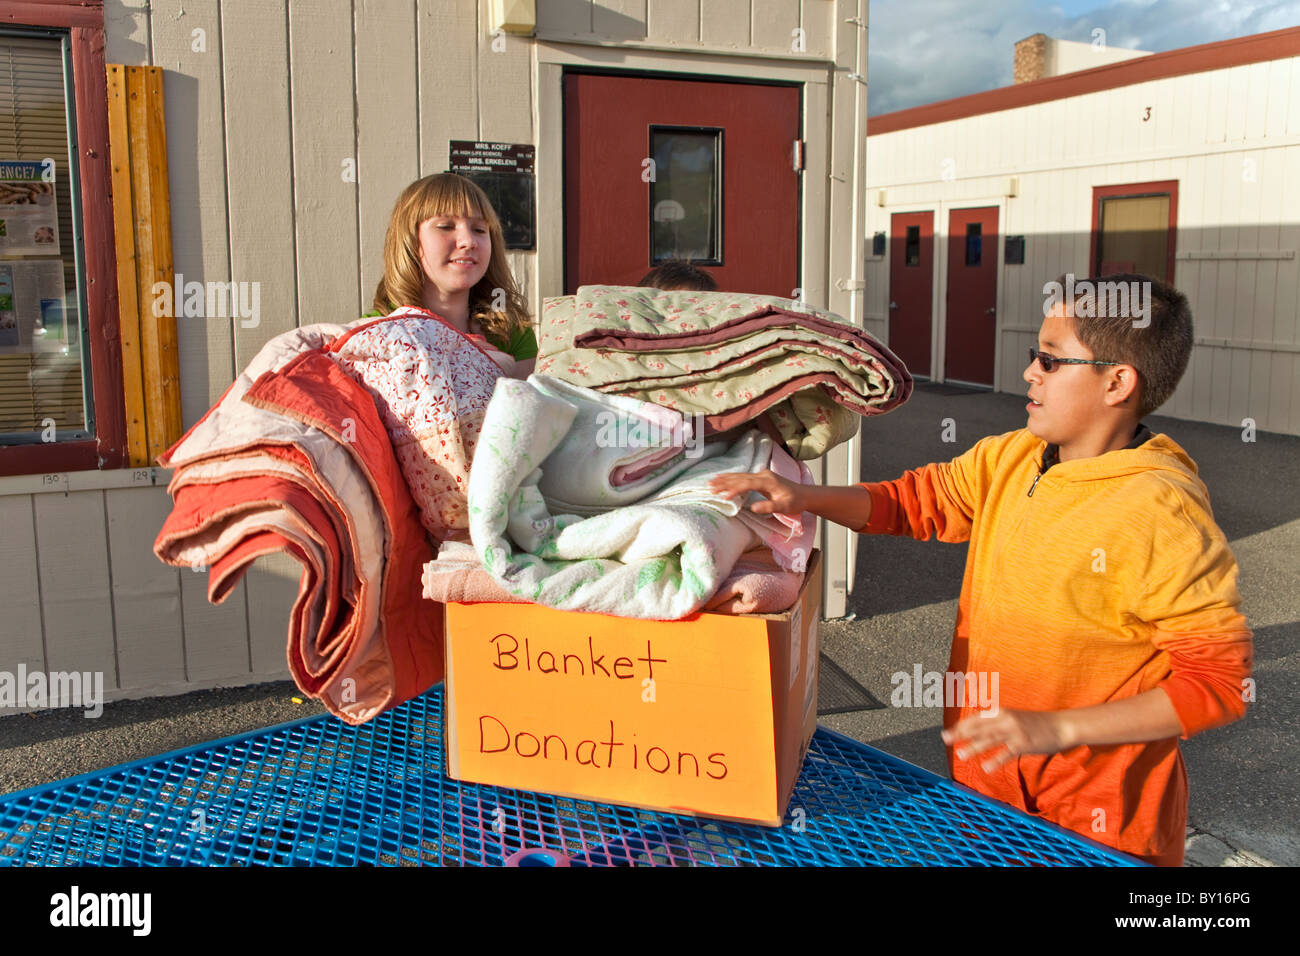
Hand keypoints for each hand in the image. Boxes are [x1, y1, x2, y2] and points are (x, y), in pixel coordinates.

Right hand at [708, 469, 806, 515]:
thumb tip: (753, 507)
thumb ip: (770, 506)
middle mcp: (763, 475)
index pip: (747, 484)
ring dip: (725, 479)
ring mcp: (761, 475)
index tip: (724, 497)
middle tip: (709, 486)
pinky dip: (732, 479)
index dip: (735, 489)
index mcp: (768, 481)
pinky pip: (743, 477)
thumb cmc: (795, 502)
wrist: (804, 495)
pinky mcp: (760, 478)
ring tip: (711, 481)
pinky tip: (724, 479)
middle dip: (724, 482)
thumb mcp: (784, 507)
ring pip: (740, 476)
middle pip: (740, 478)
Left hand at [941, 708, 1070, 772]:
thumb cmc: (1037, 723)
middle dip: (961, 733)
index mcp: (1002, 712)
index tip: (948, 732)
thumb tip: (980, 730)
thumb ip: (998, 723)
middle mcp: (1006, 719)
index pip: (976, 718)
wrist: (1061, 725)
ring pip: (990, 739)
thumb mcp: (1014, 718)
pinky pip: (1007, 753)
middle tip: (945, 739)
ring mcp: (1015, 731)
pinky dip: (995, 760)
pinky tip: (985, 768)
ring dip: (974, 747)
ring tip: (961, 755)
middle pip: (979, 727)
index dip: (961, 725)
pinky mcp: (1024, 743)